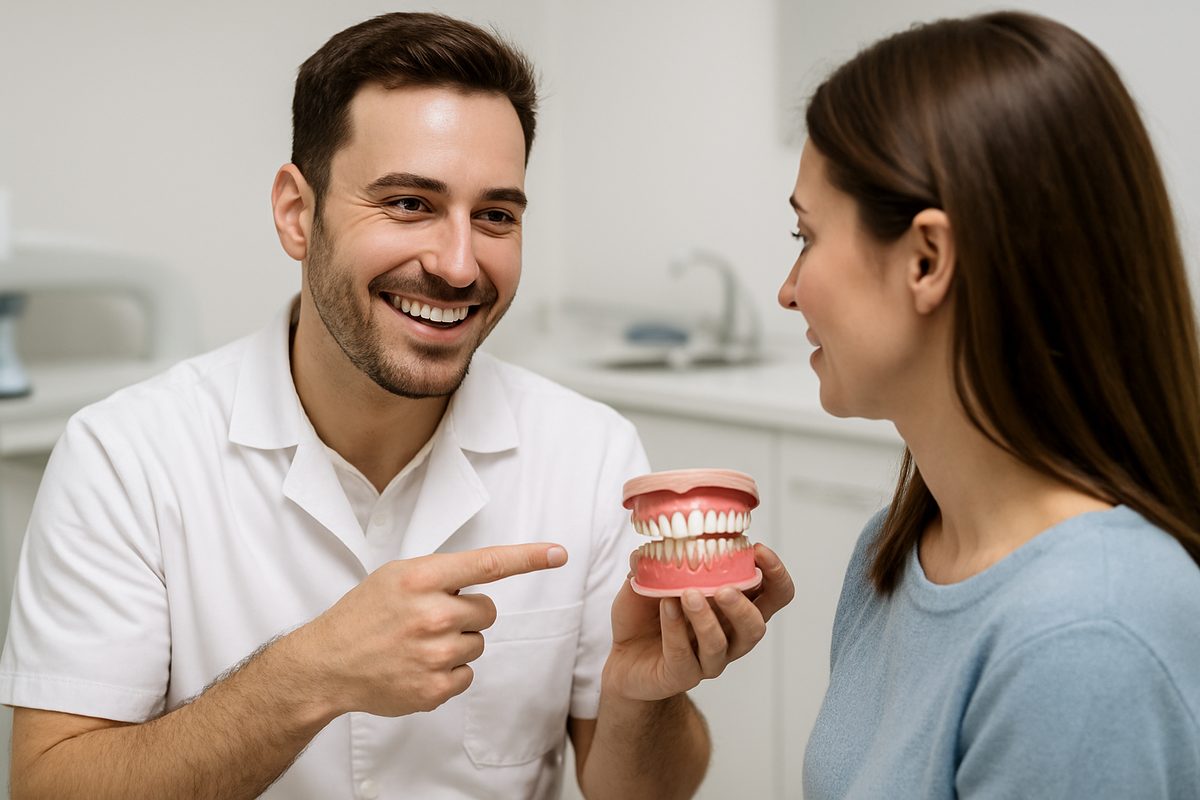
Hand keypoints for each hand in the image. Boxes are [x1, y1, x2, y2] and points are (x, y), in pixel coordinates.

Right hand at [288, 543, 567, 717]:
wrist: (326, 664)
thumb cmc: (363, 616)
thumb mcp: (395, 577)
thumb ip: (439, 575)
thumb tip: (481, 579)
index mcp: (421, 579)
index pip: (487, 564)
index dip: (528, 557)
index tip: (558, 553)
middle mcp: (431, 614)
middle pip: (488, 611)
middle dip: (467, 614)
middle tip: (430, 619)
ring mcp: (434, 654)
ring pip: (479, 643)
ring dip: (457, 643)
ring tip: (418, 644)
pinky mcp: (434, 688)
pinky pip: (467, 674)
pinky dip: (449, 672)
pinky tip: (418, 667)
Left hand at [602, 543, 794, 701]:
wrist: (621, 658)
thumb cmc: (646, 617)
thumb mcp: (653, 580)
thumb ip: (660, 560)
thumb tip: (656, 542)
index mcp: (734, 608)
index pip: (774, 594)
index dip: (775, 574)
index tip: (758, 549)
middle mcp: (729, 636)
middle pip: (756, 627)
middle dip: (743, 606)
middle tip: (724, 587)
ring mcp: (707, 659)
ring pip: (719, 644)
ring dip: (706, 618)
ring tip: (689, 594)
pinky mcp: (681, 674)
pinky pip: (683, 654)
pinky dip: (675, 628)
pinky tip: (667, 607)